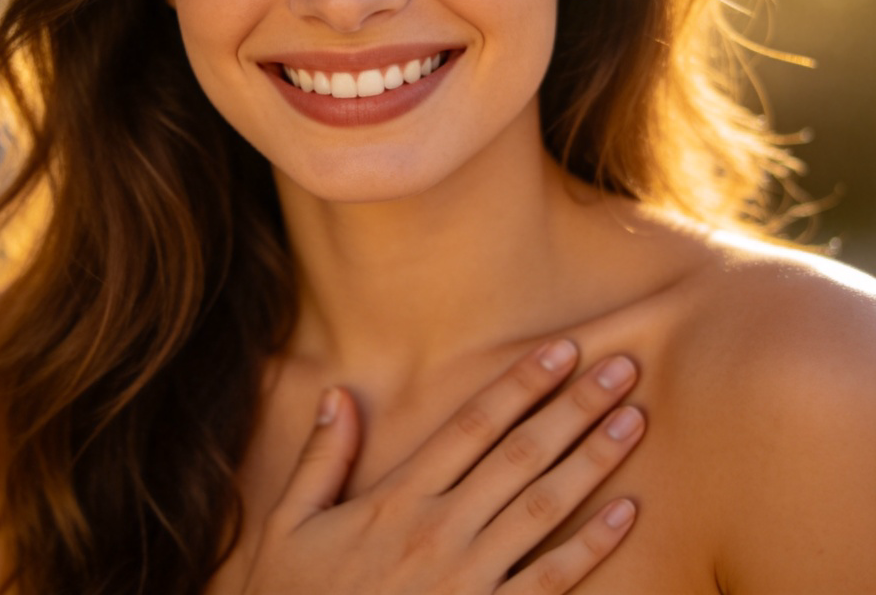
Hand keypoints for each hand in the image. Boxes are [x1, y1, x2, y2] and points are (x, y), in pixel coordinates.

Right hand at [239, 340, 643, 593]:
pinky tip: (627, 515)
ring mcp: (470, 581)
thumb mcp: (289, 525)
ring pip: (544, 508)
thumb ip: (319, 458)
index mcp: (399, 499)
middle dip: (575, 407)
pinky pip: (549, 584)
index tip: (562, 350)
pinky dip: (592, 550)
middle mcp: (443, 530)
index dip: (521, 383)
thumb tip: (337, 394)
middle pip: (521, 454)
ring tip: (633, 421)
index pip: (474, 425)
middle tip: (622, 370)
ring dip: (593, 461)